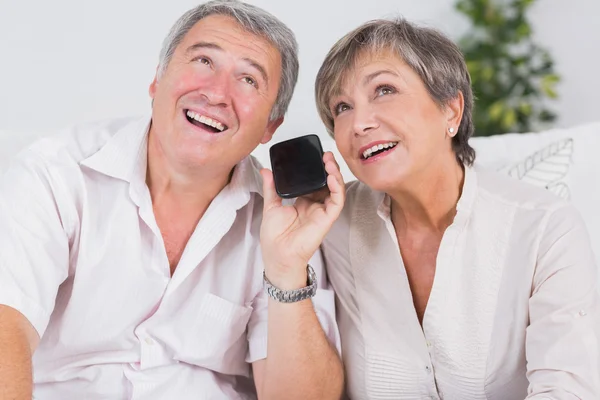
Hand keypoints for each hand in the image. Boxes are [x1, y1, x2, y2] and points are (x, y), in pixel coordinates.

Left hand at [260, 151, 344, 288]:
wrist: (277, 254)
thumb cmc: (274, 237)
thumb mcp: (271, 206)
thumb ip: (271, 187)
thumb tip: (266, 170)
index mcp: (303, 201)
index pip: (314, 181)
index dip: (316, 168)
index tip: (314, 156)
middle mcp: (315, 205)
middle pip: (327, 183)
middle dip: (328, 167)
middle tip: (325, 154)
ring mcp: (322, 212)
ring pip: (335, 189)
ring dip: (334, 174)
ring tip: (329, 161)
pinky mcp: (327, 219)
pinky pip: (337, 202)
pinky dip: (337, 188)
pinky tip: (331, 177)